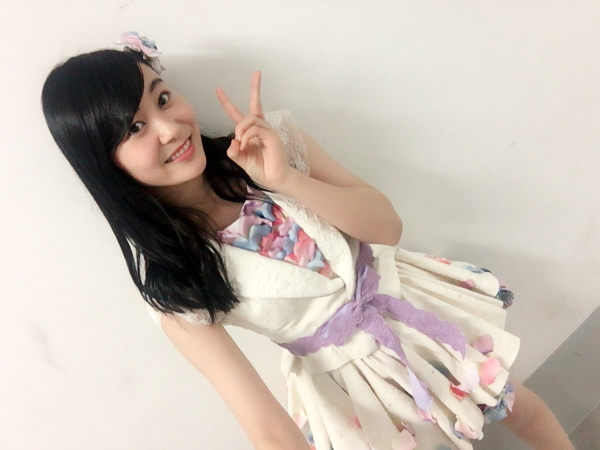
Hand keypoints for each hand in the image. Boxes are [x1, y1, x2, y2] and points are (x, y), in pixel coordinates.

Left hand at [216, 71, 292, 189]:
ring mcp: (267, 131)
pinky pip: (255, 130)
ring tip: (241, 144)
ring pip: (250, 119)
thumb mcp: (241, 160)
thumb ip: (234, 151)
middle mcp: (260, 128)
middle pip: (254, 106)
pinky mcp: (272, 136)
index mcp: (250, 132)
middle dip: (253, 89)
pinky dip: (247, 137)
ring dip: (241, 130)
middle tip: (257, 76)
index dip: (227, 102)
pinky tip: (245, 146)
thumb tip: (233, 141)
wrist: (273, 179)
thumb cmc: (260, 169)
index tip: (218, 89)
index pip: (238, 114)